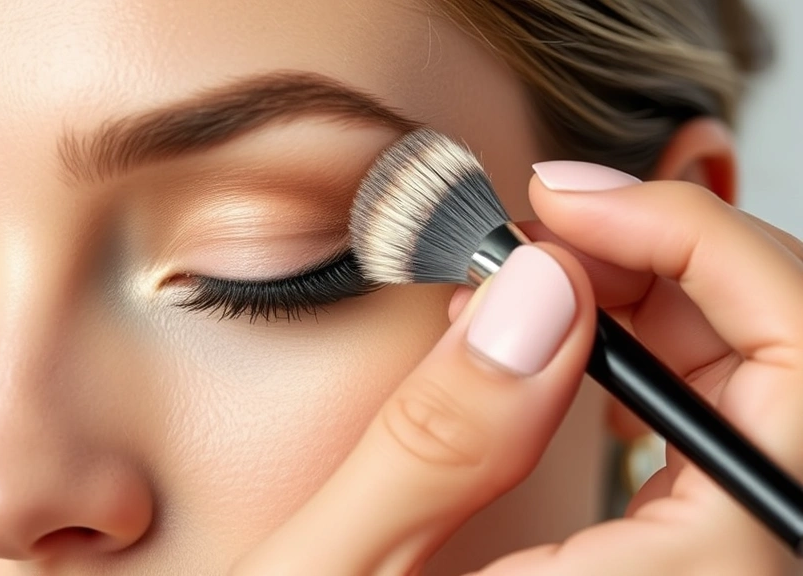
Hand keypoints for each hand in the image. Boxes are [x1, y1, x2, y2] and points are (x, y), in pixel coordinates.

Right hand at [233, 161, 802, 574]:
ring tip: (531, 277)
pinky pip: (710, 441)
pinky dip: (645, 360)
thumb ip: (439, 443)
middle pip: (792, 371)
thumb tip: (540, 294)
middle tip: (542, 229)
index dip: (706, 248)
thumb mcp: (340, 574)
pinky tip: (560, 343)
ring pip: (757, 398)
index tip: (571, 202)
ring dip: (657, 302)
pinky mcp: (668, 569)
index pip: (799, 377)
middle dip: (675, 261)